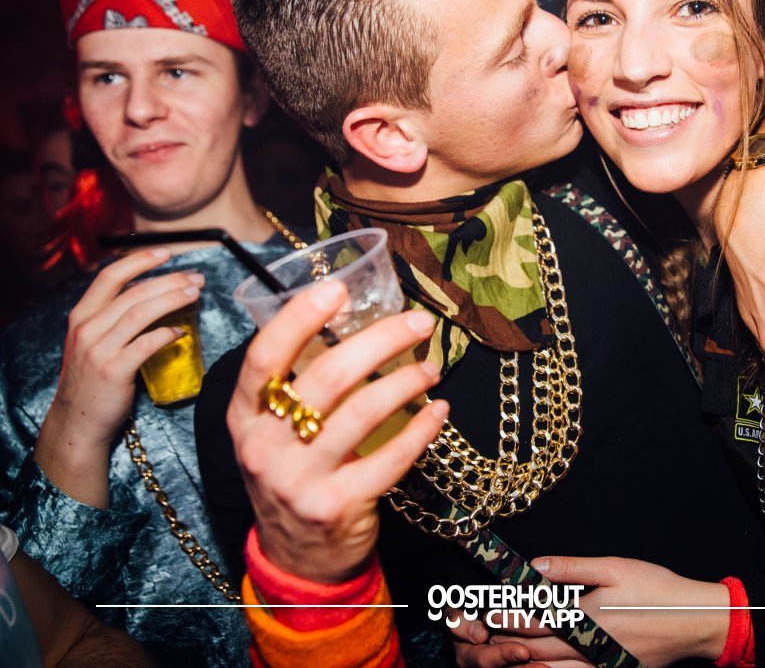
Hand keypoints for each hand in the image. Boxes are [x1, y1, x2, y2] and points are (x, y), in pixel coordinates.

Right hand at [35, 248, 204, 506]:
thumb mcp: (93, 341)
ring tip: (195, 293)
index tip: (166, 252)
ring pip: (140, 312)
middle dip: (168, 280)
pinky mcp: (113, 370)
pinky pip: (145, 344)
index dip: (139, 260)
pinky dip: (165, 334)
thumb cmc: (94, 378)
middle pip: (133, 292)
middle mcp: (87, 328)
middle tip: (196, 277)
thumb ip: (114, 318)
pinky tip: (181, 330)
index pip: (110, 276)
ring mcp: (99, 349)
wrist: (79, 419)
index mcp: (82, 315)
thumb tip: (155, 294)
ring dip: (172, 299)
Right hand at [227, 280, 448, 583]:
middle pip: (327, 377)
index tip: (338, 289)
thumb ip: (300, 384)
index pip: (264, 357)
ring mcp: (300, 479)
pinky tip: (438, 411)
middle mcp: (265, 447)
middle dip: (381, 340)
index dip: (299, 318)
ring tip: (431, 368)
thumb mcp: (277, 431)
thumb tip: (355, 315)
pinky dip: (421, 429)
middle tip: (418, 323)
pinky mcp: (338, 505)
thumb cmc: (295, 473)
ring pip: (362, 412)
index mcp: (246, 417)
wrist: (297, 556)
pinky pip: (391, 458)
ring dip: (406, 381)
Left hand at [453, 557, 728, 667]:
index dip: (501, 616)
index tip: (477, 610)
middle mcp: (585, 646)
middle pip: (531, 650)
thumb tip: (535, 567)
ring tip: (495, 655)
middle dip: (502, 643)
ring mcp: (597, 667)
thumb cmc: (657, 590)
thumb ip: (572, 568)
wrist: (694, 622)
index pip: (530, 619)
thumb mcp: (615, 567)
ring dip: (520, 663)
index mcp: (583, 616)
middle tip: (475, 637)